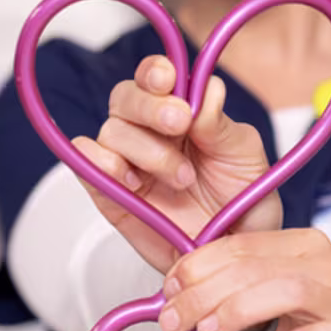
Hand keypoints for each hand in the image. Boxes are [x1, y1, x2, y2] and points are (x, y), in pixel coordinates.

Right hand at [69, 55, 280, 273]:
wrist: (232, 258)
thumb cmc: (243, 204)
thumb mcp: (245, 158)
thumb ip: (222, 125)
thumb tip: (207, 90)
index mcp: (182, 112)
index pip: (156, 77)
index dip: (155, 72)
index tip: (170, 81)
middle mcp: (149, 132)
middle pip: (125, 96)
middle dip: (150, 106)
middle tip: (181, 124)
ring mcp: (127, 162)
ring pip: (110, 131)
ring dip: (146, 150)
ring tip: (182, 179)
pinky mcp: (109, 194)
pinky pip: (84, 164)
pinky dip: (100, 163)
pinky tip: (132, 180)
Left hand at [157, 229, 330, 330]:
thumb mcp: (262, 305)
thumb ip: (228, 291)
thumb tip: (173, 290)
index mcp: (298, 245)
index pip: (240, 246)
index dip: (197, 266)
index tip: (167, 291)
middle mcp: (324, 262)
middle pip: (255, 268)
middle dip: (204, 294)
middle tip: (173, 322)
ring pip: (289, 290)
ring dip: (239, 310)